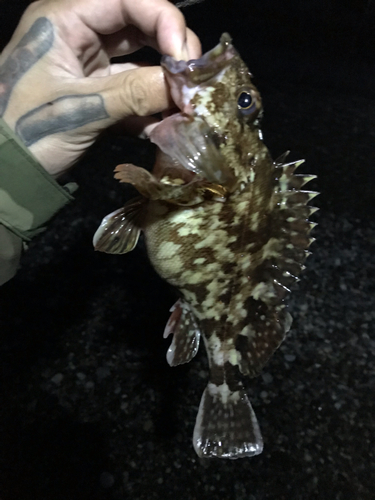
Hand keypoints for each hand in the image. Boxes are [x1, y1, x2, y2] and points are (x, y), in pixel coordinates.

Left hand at [0, 0, 200, 175]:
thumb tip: (186, 87)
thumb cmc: (30, 130)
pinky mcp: (98, 95)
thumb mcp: (81, 109)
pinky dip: (152, 109)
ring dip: (166, 85)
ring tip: (187, 109)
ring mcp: (91, 66)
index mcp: (66, 20)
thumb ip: (134, 93)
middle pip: (140, 26)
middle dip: (172, 53)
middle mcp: (81, 35)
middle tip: (194, 84)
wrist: (8, 171)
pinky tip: (167, 127)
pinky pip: (134, 93)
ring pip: (141, 61)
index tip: (185, 61)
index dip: (165, 23)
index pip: (128, 0)